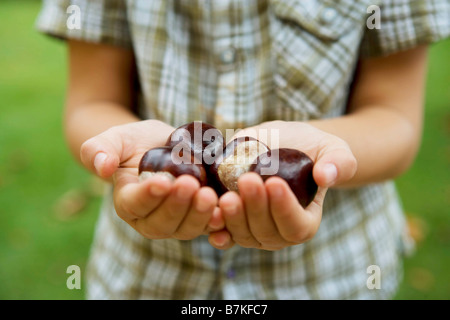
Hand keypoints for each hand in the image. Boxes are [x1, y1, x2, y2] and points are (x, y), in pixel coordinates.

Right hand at [80, 119, 223, 239]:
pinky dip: (217, 224)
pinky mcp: (198, 219)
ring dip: (198, 216)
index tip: (162, 181)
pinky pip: (208, 228)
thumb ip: (99, 149)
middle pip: (161, 223)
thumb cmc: (136, 142)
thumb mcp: (116, 138)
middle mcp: (150, 219)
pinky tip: (226, 211)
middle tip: (190, 185)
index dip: (148, 196)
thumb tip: (101, 167)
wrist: (164, 146)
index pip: (134, 204)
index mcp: (127, 202)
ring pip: (185, 229)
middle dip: (177, 206)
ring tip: (209, 196)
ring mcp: (176, 222)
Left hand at [208, 120, 356, 249]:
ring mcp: (254, 232)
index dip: (285, 208)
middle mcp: (279, 233)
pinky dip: (215, 227)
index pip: (296, 225)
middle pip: (266, 232)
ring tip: (225, 196)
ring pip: (242, 234)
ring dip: (233, 218)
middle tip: (246, 180)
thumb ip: (338, 162)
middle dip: (255, 208)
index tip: (274, 182)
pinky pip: (223, 232)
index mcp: (306, 221)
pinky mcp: (232, 223)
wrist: (279, 145)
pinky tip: (209, 216)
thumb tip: (327, 175)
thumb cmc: (309, 148)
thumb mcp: (331, 149)